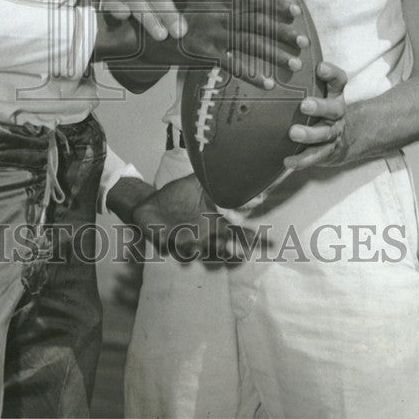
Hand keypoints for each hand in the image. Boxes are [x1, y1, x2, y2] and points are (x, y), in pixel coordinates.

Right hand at [101, 0, 218, 43]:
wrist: (125, 10)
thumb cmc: (159, 9)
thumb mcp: (179, 6)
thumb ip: (200, 3)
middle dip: (170, 13)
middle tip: (181, 32)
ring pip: (139, 2)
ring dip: (150, 18)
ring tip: (160, 36)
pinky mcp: (114, 5)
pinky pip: (114, 6)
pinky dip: (117, 9)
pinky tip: (122, 16)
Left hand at [131, 174, 264, 266]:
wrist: (149, 204)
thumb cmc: (176, 195)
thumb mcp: (196, 182)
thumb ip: (213, 178)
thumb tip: (233, 164)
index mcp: (212, 223)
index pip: (237, 232)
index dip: (252, 238)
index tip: (270, 240)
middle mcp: (203, 237)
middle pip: (224, 249)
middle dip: (235, 251)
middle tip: (242, 249)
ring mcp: (186, 242)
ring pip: (201, 254)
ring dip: (206, 250)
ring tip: (211, 245)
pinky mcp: (168, 244)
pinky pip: (177, 250)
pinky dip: (180, 247)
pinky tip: (182, 241)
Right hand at [177, 0, 306, 89]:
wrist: (147, 33)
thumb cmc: (173, 18)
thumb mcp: (192, 2)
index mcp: (219, 1)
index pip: (254, 1)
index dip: (277, 7)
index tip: (297, 13)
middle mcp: (218, 15)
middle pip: (258, 22)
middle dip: (283, 33)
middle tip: (304, 43)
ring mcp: (211, 34)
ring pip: (250, 43)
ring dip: (274, 54)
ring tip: (293, 64)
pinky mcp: (203, 53)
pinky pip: (232, 65)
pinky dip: (252, 75)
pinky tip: (267, 84)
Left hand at [283, 61, 347, 168]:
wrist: (343, 137)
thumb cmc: (321, 106)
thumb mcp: (320, 89)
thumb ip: (305, 76)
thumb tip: (278, 54)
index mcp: (335, 94)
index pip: (339, 80)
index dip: (331, 73)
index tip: (319, 67)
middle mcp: (337, 113)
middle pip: (333, 109)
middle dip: (319, 107)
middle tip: (304, 105)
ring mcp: (333, 133)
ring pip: (324, 134)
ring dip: (309, 134)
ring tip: (293, 133)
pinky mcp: (326, 151)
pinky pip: (315, 156)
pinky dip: (302, 160)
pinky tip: (288, 162)